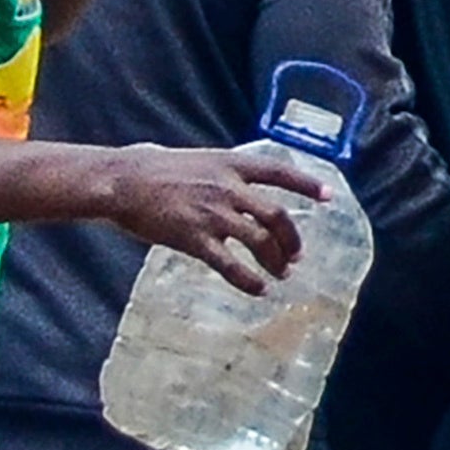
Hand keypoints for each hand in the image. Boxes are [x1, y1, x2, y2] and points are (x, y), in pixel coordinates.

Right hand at [111, 139, 320, 289]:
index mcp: (229, 164)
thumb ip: (218, 172)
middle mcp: (228, 188)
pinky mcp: (195, 239)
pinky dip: (249, 280)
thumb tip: (229, 180)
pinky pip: (231, 265)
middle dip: (291, 239)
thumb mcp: (194, 159)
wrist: (121, 181)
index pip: (279, 171)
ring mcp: (213, 214)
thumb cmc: (150, 168)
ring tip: (280, 275)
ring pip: (260, 242)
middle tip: (296, 256)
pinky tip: (258, 290)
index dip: (307, 184)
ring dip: (276, 261)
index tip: (329, 196)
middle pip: (277, 216)